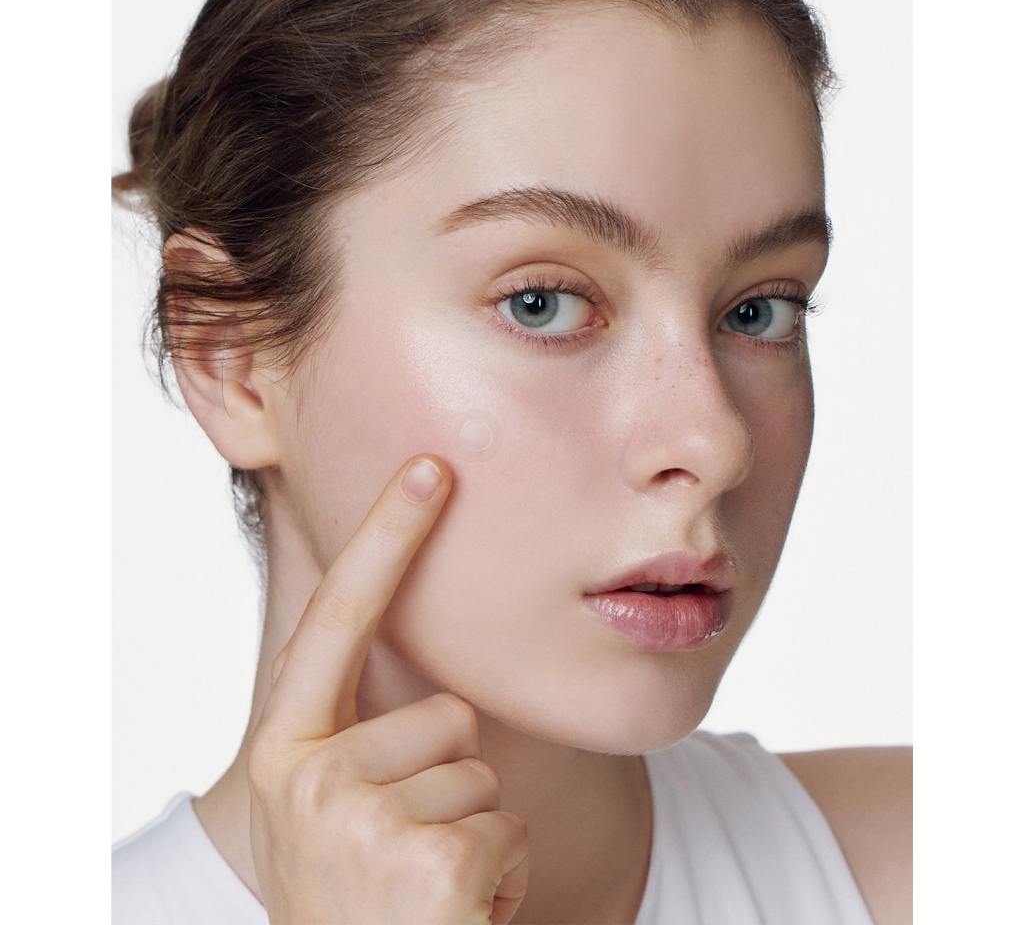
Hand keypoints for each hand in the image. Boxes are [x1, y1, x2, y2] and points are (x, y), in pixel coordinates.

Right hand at [246, 454, 529, 923]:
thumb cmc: (346, 889)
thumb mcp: (323, 802)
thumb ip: (355, 730)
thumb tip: (433, 678)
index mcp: (286, 746)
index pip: (339, 616)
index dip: (385, 537)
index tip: (429, 469)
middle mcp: (312, 776)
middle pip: (449, 714)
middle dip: (449, 776)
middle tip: (408, 848)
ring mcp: (366, 822)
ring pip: (482, 773)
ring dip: (472, 832)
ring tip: (424, 887)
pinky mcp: (432, 865)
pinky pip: (507, 826)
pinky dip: (502, 877)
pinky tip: (455, 916)